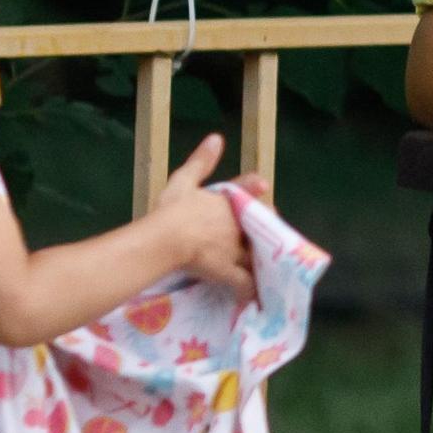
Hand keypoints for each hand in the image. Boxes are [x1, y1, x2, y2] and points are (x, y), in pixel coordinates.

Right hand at [144, 138, 257, 305]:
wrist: (167, 239)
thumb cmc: (172, 210)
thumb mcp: (184, 180)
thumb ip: (201, 161)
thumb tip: (216, 138)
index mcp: (229, 202)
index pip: (252, 195)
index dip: (257, 197)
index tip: (263, 194)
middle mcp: (238, 225)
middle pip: (261, 228)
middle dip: (265, 232)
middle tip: (262, 237)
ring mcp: (235, 249)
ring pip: (257, 256)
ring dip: (262, 261)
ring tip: (265, 269)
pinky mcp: (229, 270)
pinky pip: (246, 282)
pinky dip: (250, 288)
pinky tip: (255, 294)